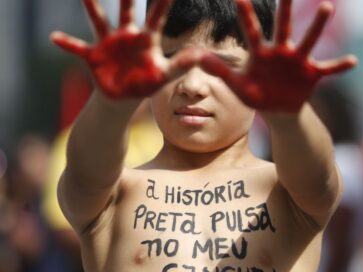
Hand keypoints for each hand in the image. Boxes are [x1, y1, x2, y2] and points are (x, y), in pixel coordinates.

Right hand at [50, 0, 201, 98]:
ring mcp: (108, 44)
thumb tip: (203, 55)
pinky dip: (67, 44)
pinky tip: (54, 37)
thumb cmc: (146, 82)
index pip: (157, 15)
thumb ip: (182, 64)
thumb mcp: (165, 74)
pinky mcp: (93, 56)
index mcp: (146, 39)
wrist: (124, 96)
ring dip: (91, 6)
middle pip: (126, 9)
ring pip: (98, 20)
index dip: (163, 0)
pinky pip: (78, 48)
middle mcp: (126, 35)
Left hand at [200, 0, 356, 112]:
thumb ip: (220, 70)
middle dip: (285, 8)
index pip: (251, 31)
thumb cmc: (255, 94)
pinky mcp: (312, 74)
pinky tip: (352, 61)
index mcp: (260, 53)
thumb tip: (197, 57)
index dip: (245, 15)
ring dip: (316, 25)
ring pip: (308, 40)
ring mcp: (298, 61)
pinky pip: (328, 68)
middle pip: (283, 26)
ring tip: (326, 7)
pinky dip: (339, 66)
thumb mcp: (237, 84)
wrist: (276, 110)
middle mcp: (281, 51)